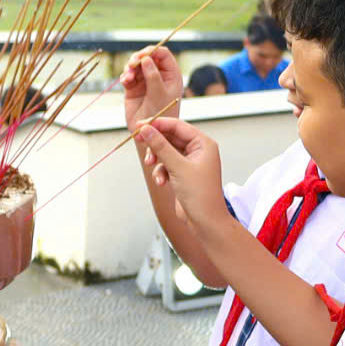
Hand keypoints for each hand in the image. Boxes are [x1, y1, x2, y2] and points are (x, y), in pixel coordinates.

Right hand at [121, 47, 184, 128]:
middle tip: (132, 64)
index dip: (153, 51)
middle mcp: (158, 75)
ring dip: (130, 68)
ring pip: (136, 65)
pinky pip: (128, 75)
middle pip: (147, 57)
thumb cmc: (160, 114)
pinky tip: (125, 82)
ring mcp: (145, 81)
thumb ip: (153, 75)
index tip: (143, 55)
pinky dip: (125, 76)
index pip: (163, 54)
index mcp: (171, 75)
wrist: (148, 132)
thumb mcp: (159, 94)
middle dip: (138, 58)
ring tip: (128, 77)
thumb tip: (146, 58)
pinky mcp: (133, 88)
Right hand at [137, 115, 229, 233]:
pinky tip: (161, 181)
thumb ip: (161, 147)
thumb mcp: (178, 167)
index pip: (177, 126)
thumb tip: (146, 130)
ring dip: (156, 158)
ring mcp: (189, 162)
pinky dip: (160, 171)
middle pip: (170, 138)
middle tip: (139, 141)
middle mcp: (197, 151)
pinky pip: (166, 165)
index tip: (141, 126)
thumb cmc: (201, 195)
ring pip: (166, 152)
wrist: (205, 221)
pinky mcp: (182, 174)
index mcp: (203, 144)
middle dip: (155, 143)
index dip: (158, 124)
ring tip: (151, 165)